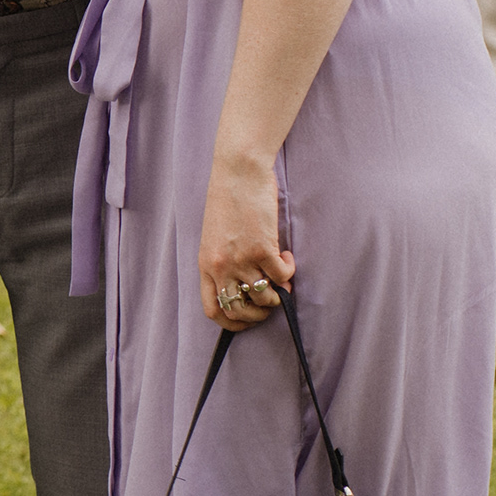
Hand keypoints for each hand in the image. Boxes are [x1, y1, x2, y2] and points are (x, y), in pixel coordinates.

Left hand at [198, 149, 293, 330]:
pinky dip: (289, 270)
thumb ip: (228, 263)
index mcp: (206, 264)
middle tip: (271, 297)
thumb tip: (255, 287)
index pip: (213, 310)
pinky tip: (286, 255)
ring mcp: (241, 259)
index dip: (233, 323)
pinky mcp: (262, 249)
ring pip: (264, 297)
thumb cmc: (229, 200)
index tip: (249, 320)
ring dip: (278, 291)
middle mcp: (221, 266)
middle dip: (259, 312)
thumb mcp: (217, 237)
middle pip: (239, 310)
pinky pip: (282, 275)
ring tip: (281, 275)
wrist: (238, 172)